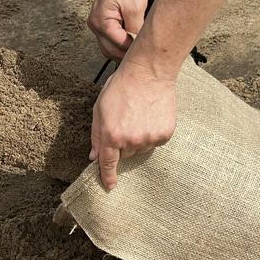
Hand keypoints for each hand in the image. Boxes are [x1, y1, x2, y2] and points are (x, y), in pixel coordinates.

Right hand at [87, 0, 147, 60]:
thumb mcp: (136, 9)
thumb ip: (135, 30)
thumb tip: (138, 46)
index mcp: (102, 23)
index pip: (119, 46)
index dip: (132, 49)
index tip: (145, 49)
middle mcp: (95, 26)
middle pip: (110, 51)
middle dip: (125, 54)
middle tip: (141, 52)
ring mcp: (95, 24)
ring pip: (108, 47)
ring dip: (121, 49)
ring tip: (136, 45)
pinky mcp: (99, 22)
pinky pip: (107, 39)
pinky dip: (118, 42)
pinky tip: (129, 38)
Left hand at [89, 61, 176, 189]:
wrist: (149, 72)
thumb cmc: (121, 87)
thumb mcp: (100, 110)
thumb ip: (96, 136)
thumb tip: (94, 157)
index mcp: (112, 136)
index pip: (108, 164)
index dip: (108, 177)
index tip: (109, 186)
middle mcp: (131, 141)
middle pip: (125, 154)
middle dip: (122, 143)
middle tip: (125, 121)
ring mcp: (149, 138)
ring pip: (140, 149)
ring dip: (138, 138)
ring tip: (138, 116)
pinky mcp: (164, 134)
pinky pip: (155, 142)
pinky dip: (152, 133)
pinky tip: (150, 116)